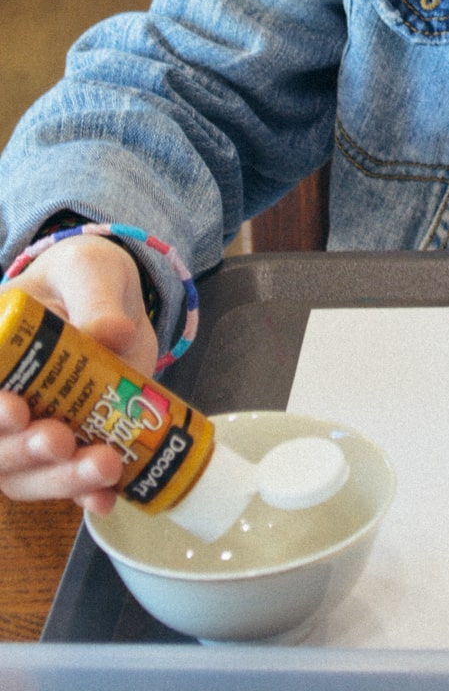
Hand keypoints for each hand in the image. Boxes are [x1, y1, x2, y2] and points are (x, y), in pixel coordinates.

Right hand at [0, 234, 157, 510]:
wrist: (116, 303)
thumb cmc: (85, 278)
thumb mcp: (89, 270)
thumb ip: (96, 298)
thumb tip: (112, 332)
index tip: (16, 409)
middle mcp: (2, 396)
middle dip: (23, 449)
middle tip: (61, 441)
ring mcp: (31, 427)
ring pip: (24, 472)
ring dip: (59, 479)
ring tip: (104, 466)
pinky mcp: (67, 446)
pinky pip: (63, 482)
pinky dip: (81, 495)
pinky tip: (104, 499)